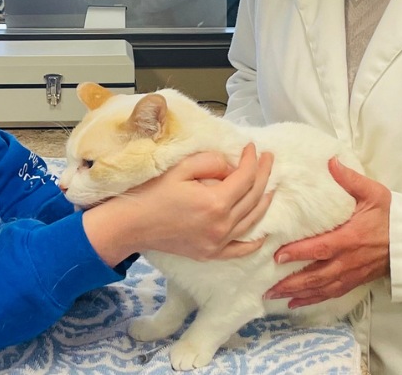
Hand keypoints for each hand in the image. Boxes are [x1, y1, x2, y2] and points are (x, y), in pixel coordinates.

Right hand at [83, 143, 273, 265]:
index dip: (252, 160)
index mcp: (215, 202)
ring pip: (252, 221)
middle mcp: (221, 225)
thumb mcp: (180, 168)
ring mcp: (217, 243)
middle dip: (264, 175)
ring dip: (264, 201)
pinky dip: (253, 242)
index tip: (252, 147)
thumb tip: (230, 166)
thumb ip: (210, 162)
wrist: (131, 225)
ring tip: (270, 186)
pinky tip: (262, 234)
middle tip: (268, 159)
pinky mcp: (210, 254)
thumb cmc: (152, 193)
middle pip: (253, 198)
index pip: (245, 178)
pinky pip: (239, 250)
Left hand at [265, 159, 390, 308]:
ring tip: (274, 295)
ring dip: (297, 293)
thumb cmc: (390, 214)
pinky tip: (296, 302)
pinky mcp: (354, 280)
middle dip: (291, 282)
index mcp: (350, 238)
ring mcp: (351, 273)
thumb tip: (331, 161)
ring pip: (321, 287)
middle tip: (268, 286)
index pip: (320, 248)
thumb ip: (350, 179)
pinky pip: (331, 293)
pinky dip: (312, 299)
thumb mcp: (373, 192)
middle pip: (316, 275)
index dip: (299, 253)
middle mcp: (348, 260)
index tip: (278, 255)